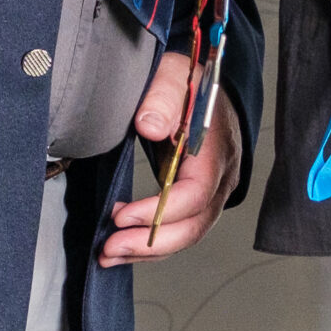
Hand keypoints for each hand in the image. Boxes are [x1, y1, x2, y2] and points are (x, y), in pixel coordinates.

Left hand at [97, 51, 241, 265]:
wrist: (206, 87)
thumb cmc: (188, 82)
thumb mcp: (174, 76)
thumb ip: (162, 96)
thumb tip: (150, 125)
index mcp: (215, 148)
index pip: (195, 193)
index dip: (159, 211)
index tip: (121, 216)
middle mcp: (222, 176)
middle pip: (194, 224)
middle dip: (151, 242)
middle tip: (109, 248)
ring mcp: (214, 190)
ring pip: (188, 233)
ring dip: (148, 249)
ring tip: (108, 254)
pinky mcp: (199, 198)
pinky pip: (182, 228)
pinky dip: (153, 242)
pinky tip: (124, 246)